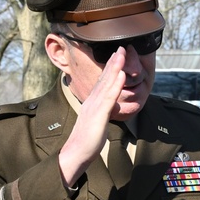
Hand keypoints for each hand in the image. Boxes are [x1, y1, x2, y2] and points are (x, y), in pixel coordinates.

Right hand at [58, 47, 128, 187]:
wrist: (76, 153)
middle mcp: (92, 101)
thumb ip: (102, 112)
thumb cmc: (87, 141)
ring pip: (106, 83)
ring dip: (115, 67)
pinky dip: (115, 85)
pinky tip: (121, 74)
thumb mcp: (97, 122)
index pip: (102, 82)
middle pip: (104, 77)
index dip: (110, 68)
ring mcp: (94, 106)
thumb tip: (108, 107)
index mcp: (92, 102)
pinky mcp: (98, 115)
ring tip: (122, 53)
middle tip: (122, 46)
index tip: (117, 55)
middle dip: (113, 61)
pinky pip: (109, 98)